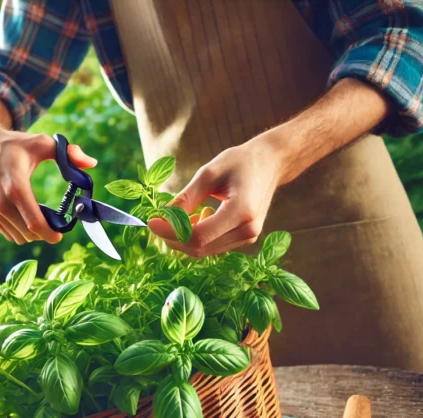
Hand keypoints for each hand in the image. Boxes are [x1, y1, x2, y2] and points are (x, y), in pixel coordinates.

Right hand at [0, 124, 96, 243]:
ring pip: (20, 237)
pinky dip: (23, 232)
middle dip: (46, 232)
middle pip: (29, 234)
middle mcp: (1, 202)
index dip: (51, 234)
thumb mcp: (42, 142)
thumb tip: (92, 164)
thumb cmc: (14, 144)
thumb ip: (68, 153)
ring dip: (34, 233)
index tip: (62, 234)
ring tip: (43, 217)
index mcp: (16, 186)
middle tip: (57, 221)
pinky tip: (29, 217)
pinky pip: (11, 235)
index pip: (35, 223)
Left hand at [148, 138, 283, 256]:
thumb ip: (186, 197)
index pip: (198, 236)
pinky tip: (197, 217)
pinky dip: (197, 238)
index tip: (151, 221)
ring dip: (184, 238)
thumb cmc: (240, 162)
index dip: (170, 232)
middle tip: (158, 220)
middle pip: (199, 248)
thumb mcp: (209, 173)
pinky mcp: (245, 239)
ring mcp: (249, 237)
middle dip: (173, 238)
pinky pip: (213, 246)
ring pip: (205, 251)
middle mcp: (248, 230)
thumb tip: (162, 216)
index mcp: (241, 211)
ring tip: (179, 215)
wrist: (271, 164)